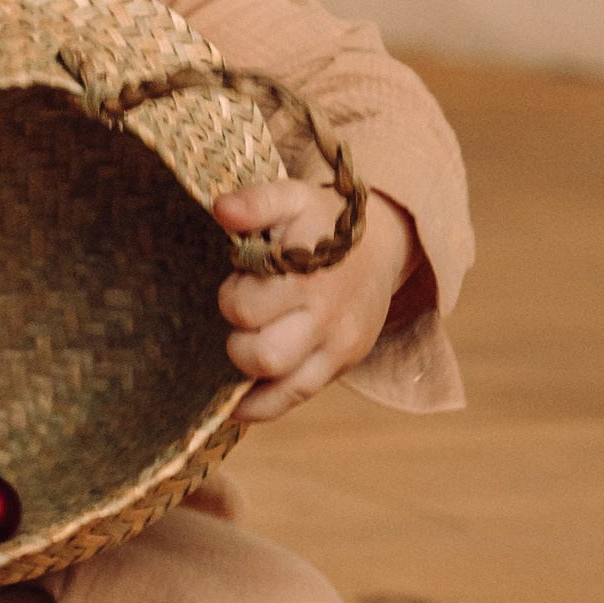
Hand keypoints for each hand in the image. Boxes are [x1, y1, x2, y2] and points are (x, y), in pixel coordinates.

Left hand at [214, 181, 415, 425]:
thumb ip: (256, 202)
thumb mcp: (292, 198)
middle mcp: (327, 316)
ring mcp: (338, 346)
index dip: (232, 296)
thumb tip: (222, 210)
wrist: (381, 244)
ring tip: (250, 339)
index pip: (245, 308)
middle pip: (262, 355)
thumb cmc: (321, 221)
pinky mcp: (342, 363)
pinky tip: (237, 402)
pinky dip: (261, 405)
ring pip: (280, 384)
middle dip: (238, 337)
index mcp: (309, 275)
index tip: (242, 279)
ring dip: (248, 368)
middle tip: (247, 312)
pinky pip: (295, 398)